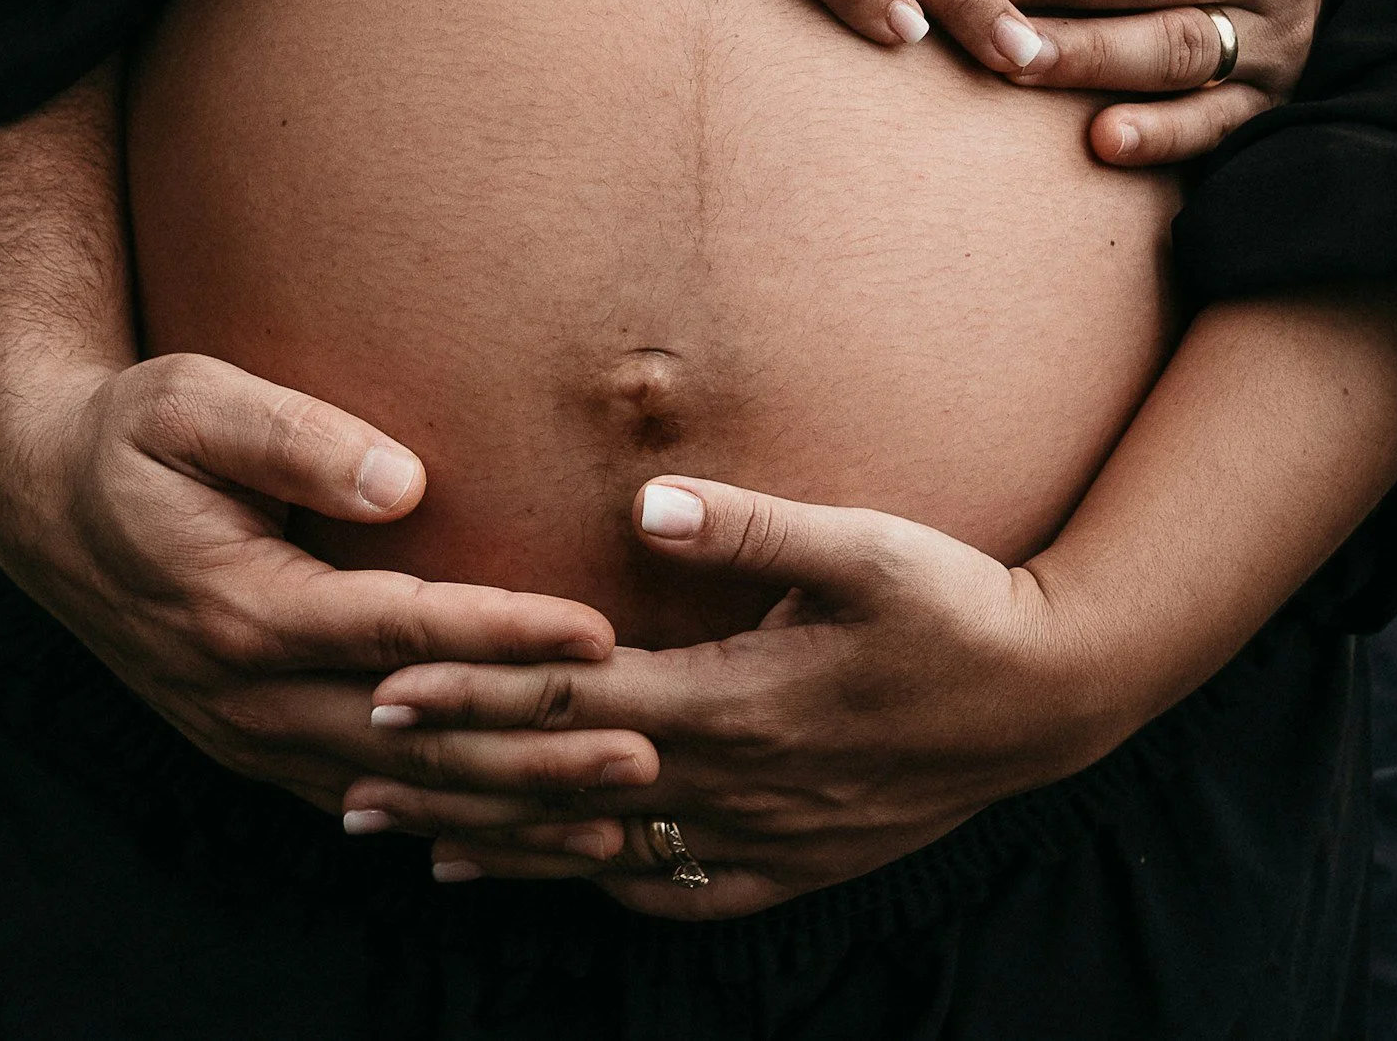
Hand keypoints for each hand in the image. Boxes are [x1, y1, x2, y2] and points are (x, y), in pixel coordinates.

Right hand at [0, 351, 657, 813]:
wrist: (47, 513)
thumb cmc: (131, 438)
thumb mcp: (185, 403)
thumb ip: (292, 435)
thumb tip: (406, 481)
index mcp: (241, 606)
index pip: (398, 628)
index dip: (503, 634)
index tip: (600, 632)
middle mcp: (248, 692)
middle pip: (417, 736)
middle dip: (535, 747)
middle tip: (649, 747)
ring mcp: (253, 734)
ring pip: (403, 791)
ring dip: (512, 805)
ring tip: (618, 811)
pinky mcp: (263, 749)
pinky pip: (372, 803)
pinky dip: (456, 826)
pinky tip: (531, 836)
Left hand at [336, 477, 1130, 919]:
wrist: (1049, 700)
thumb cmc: (956, 604)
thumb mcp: (864, 547)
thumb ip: (750, 527)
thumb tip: (644, 504)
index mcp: (737, 701)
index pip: (573, 701)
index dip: (474, 693)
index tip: (384, 682)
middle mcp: (736, 783)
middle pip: (563, 788)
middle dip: (451, 779)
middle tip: (347, 776)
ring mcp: (765, 835)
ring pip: (605, 850)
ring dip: (502, 842)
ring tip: (411, 839)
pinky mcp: (796, 862)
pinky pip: (680, 892)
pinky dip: (603, 885)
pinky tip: (557, 875)